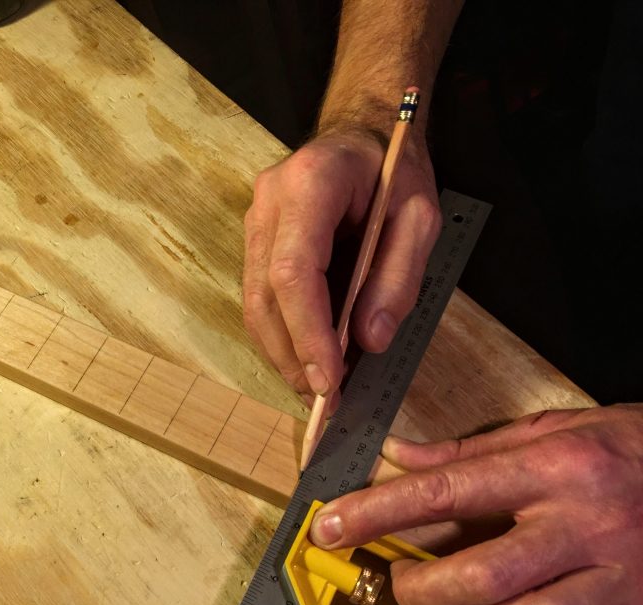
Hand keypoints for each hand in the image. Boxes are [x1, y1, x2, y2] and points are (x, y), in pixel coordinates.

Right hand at [242, 130, 439, 398]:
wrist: (362, 132)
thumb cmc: (396, 169)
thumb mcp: (421, 216)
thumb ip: (399, 276)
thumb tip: (370, 340)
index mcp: (311, 183)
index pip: (293, 270)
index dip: (307, 332)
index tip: (329, 381)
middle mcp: (268, 202)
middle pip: (265, 294)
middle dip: (292, 354)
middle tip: (325, 401)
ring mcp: (254, 221)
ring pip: (254, 302)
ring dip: (283, 353)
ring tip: (317, 390)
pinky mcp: (254, 241)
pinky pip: (260, 297)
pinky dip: (282, 336)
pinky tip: (307, 360)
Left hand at [310, 405, 642, 604]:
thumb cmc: (620, 445)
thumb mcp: (546, 429)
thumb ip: (468, 451)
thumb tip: (397, 456)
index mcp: (550, 470)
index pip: (444, 491)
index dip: (377, 511)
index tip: (331, 525)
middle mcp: (584, 524)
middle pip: (486, 573)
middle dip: (424, 588)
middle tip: (402, 585)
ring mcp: (620, 576)